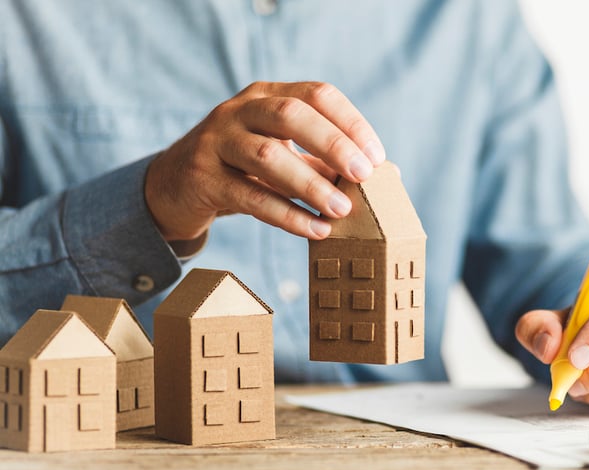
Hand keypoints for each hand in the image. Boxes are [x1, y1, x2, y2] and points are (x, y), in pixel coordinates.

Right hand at [145, 81, 385, 241]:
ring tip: (341, 210)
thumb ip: (324, 162)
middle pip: (290, 115)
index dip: (351, 122)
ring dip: (311, 184)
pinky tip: (314, 230)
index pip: (316, 94)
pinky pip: (250, 197)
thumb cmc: (243, 168)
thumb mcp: (282, 155)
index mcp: (266, 95)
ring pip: (267, 156)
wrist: (175, 185)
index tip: (376, 157)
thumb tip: (387, 177)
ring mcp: (216, 141)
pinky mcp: (203, 178)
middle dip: (333, 144)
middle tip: (364, 175)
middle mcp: (239, 110)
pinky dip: (287, 215)